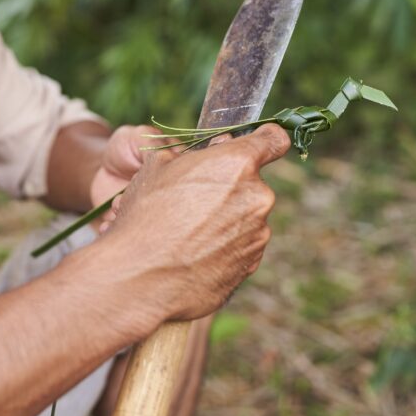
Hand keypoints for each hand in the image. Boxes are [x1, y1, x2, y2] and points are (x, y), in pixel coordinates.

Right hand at [99, 123, 290, 321]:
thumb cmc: (147, 216)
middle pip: (251, 183)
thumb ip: (187, 156)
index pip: (273, 139)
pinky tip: (193, 253)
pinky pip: (241, 246)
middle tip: (193, 198)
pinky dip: (223, 247)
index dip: (265, 139)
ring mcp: (258, 234)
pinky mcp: (251, 265)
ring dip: (225, 219)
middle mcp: (258, 197)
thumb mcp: (156, 167)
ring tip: (187, 232)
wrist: (142, 277)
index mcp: (238, 163)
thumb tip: (194, 158)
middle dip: (228, 187)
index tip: (254, 144)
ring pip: (245, 217)